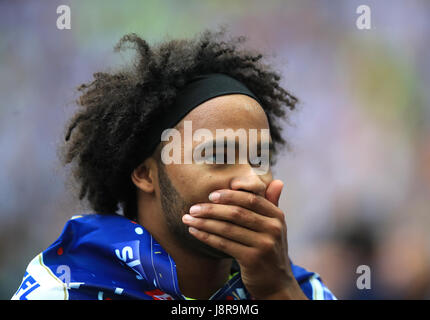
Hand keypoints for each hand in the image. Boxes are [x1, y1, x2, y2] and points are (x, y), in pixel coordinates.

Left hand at [181, 180, 306, 298]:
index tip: (211, 195)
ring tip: (188, 219)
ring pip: (227, 228)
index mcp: (277, 216)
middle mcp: (273, 228)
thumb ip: (272, 203)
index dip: (230, 196)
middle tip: (193, 208)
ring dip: (204, 223)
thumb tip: (276, 180)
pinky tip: (194, 232)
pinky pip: (224, 244)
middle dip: (212, 209)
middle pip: (237, 213)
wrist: (276, 281)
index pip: (251, 199)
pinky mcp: (253, 259)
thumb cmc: (269, 249)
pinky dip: (207, 237)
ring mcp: (264, 244)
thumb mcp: (274, 226)